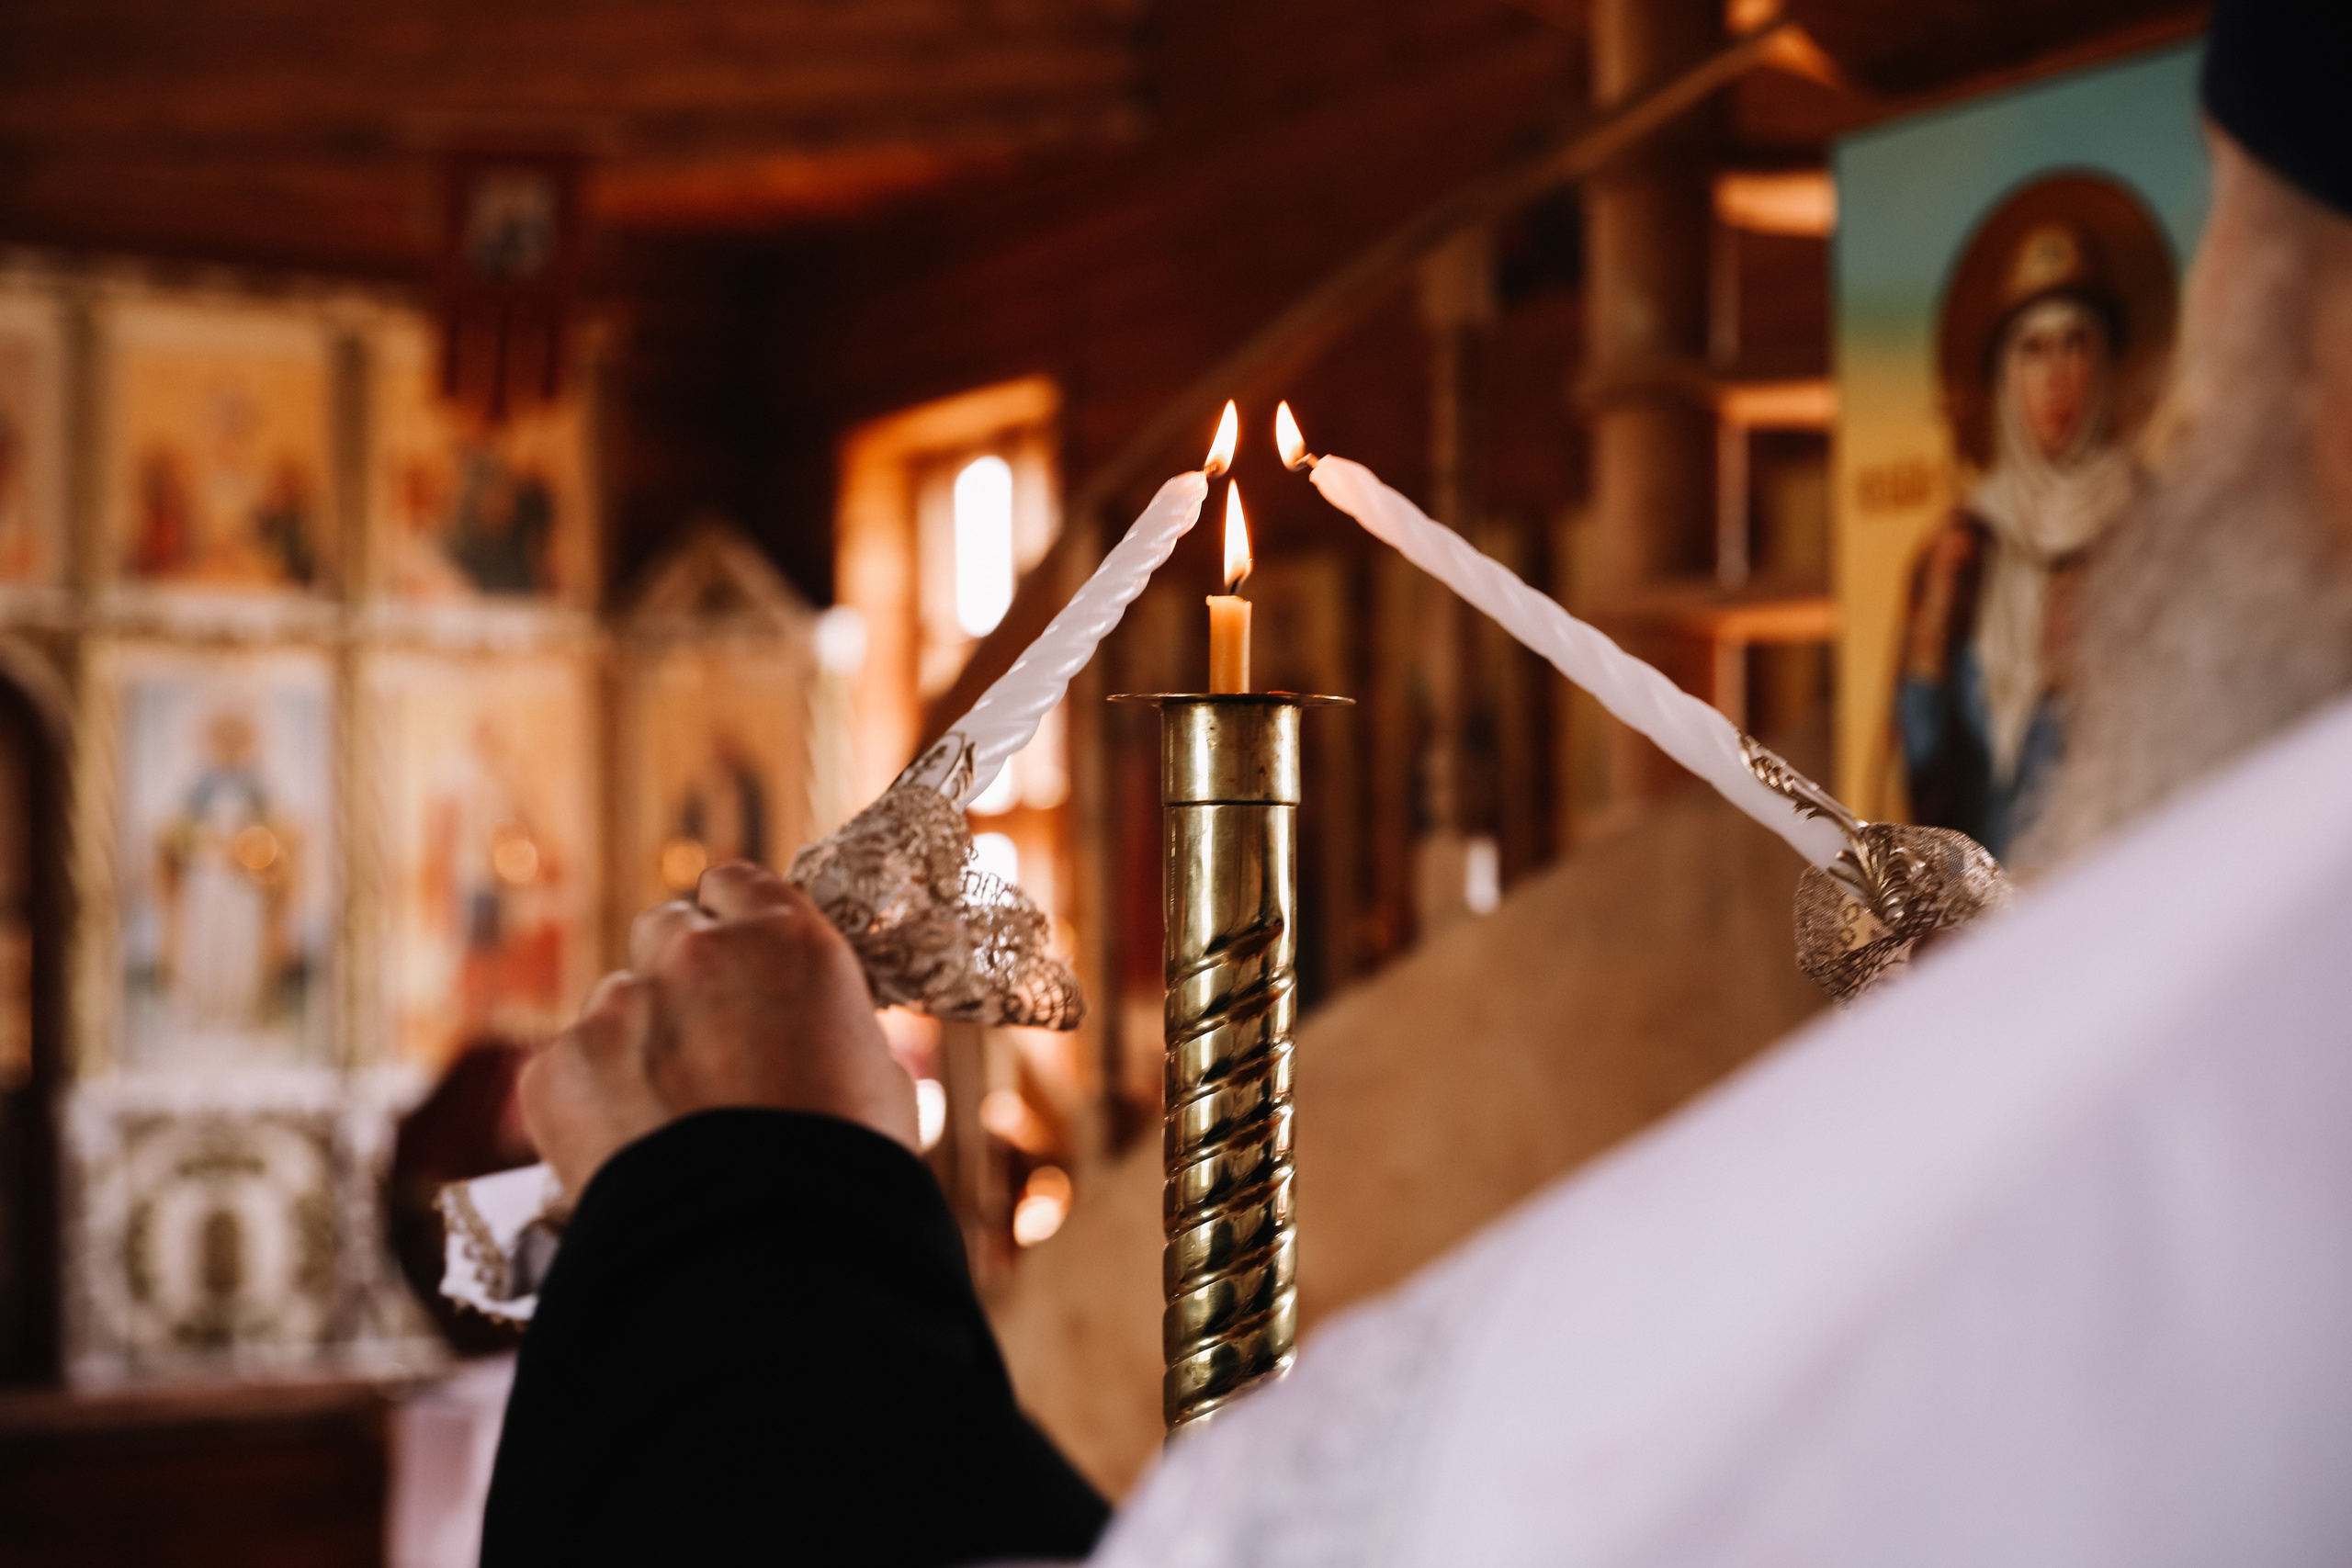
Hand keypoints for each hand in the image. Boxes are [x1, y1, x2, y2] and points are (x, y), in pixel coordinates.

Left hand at [518, 861, 918, 1200]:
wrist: (763, 1254)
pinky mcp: (557, 1068)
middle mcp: (695, 953)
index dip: (736, 924)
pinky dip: (593, 1103)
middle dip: (679, 972)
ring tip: (671, 1123)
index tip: (739, 960)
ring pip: (616, 1002)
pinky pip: (570, 1067)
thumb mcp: (871, 1072)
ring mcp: (618, 1007)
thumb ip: (821, 1022)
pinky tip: (632, 1154)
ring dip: (637, 1042)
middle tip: (704, 1041)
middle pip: (665, 928)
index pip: (736, 884)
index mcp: (786, 941)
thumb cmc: (844, 1169)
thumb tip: (806, 1031)